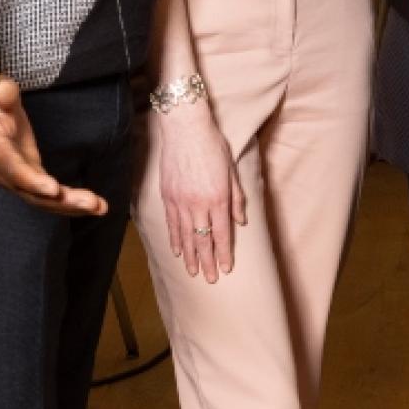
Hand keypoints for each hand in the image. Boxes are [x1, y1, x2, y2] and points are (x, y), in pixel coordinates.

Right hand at [0, 73, 105, 215]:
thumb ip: (0, 92)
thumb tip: (2, 90)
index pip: (13, 169)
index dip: (32, 181)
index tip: (54, 190)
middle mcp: (2, 171)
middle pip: (31, 193)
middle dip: (61, 201)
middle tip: (92, 203)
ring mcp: (14, 177)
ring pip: (41, 199)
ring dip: (70, 205)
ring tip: (100, 207)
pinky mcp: (26, 177)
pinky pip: (46, 196)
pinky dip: (68, 202)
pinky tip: (93, 205)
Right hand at [152, 98, 244, 282]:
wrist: (185, 129)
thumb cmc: (212, 145)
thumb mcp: (231, 170)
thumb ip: (237, 197)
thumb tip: (242, 221)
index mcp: (217, 198)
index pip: (222, 233)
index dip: (224, 253)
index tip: (226, 268)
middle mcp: (198, 204)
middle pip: (203, 240)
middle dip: (207, 261)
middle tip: (210, 279)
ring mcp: (180, 201)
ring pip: (185, 236)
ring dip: (190, 256)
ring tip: (194, 272)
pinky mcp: (167, 196)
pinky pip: (171, 224)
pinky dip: (174, 239)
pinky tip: (178, 251)